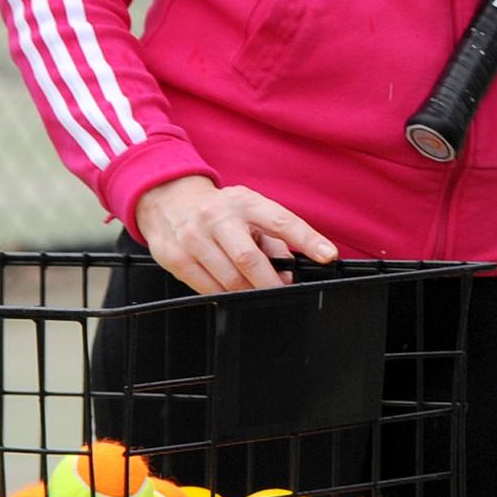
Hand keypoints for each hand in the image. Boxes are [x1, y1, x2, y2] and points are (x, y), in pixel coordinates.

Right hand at [134, 175, 337, 294]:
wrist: (168, 201)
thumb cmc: (219, 209)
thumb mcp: (249, 210)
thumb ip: (272, 239)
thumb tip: (288, 272)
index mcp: (245, 202)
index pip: (282, 221)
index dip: (308, 239)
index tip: (327, 254)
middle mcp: (219, 218)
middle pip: (250, 258)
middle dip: (271, 282)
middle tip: (283, 291)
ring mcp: (195, 238)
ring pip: (229, 279)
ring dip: (249, 292)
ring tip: (257, 291)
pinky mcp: (176, 258)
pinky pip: (207, 288)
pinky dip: (225, 295)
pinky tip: (232, 292)